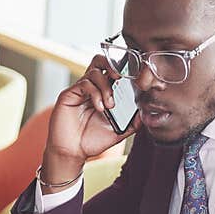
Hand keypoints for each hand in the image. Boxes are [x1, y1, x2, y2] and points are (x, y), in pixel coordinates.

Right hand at [41, 56, 141, 192]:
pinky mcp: (69, 94)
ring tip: (110, 105)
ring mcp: (79, 90)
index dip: (124, 70)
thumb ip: (132, 122)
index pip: (112, 71)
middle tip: (121, 78)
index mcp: (102, 92)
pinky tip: (100, 107)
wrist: (72, 152)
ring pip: (95, 71)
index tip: (135, 78)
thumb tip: (145, 113)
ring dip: (106, 87)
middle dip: (113, 65)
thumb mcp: (118, 131)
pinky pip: (84, 83)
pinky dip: (95, 93)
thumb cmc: (91, 141)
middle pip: (101, 60)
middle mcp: (91, 87)